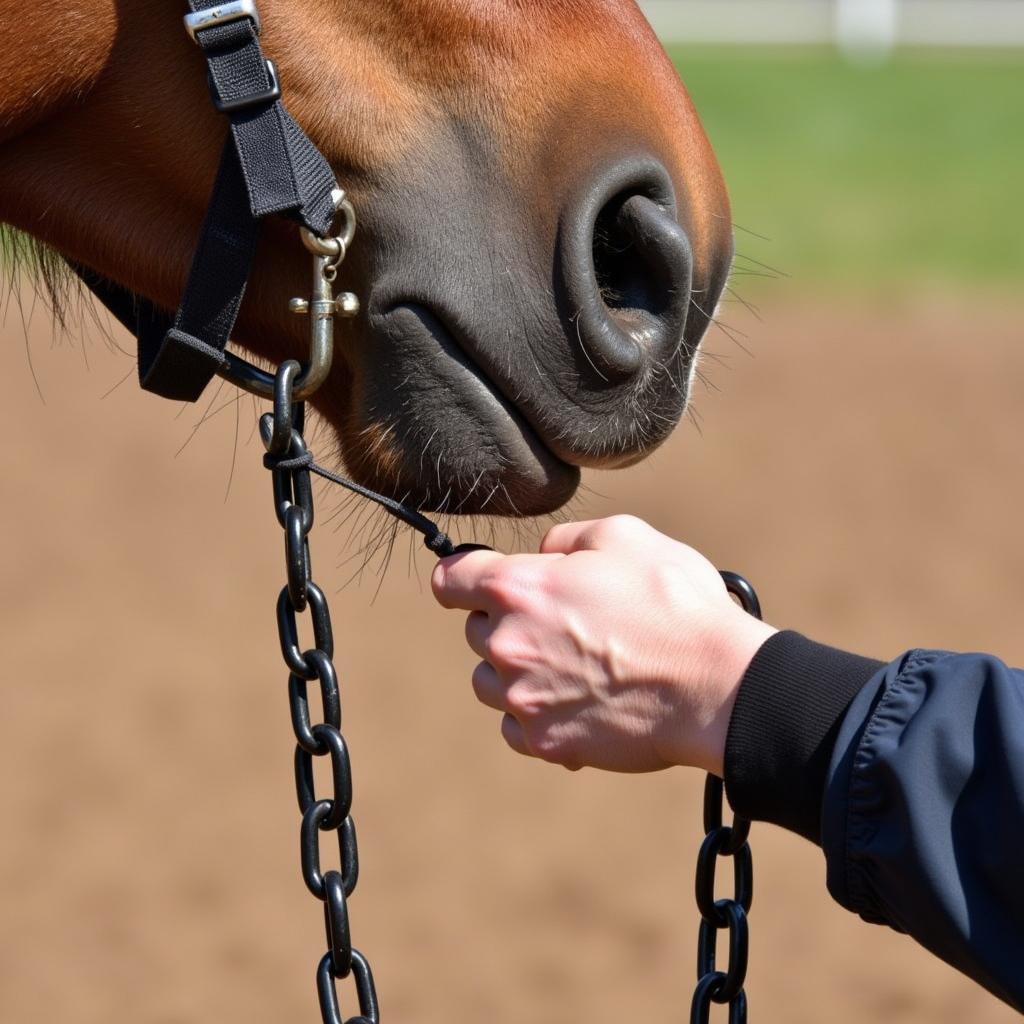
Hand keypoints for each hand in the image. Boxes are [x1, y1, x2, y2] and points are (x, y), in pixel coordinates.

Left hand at [431, 515, 775, 775]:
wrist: (715, 686)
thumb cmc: (674, 604)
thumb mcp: (625, 537)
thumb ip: (567, 539)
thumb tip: (545, 553)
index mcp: (518, 587)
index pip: (449, 579)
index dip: (463, 575)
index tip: (475, 581)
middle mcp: (507, 644)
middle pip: (475, 631)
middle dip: (506, 622)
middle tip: (562, 622)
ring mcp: (523, 699)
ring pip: (489, 682)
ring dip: (516, 671)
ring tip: (571, 665)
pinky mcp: (544, 742)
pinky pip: (514, 727)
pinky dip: (535, 714)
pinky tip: (577, 701)